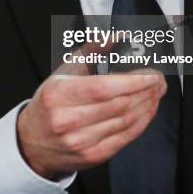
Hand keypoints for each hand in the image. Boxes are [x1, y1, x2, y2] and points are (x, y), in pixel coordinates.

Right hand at [17, 42, 166, 178]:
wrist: (33, 140)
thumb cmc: (52, 100)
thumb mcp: (65, 70)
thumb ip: (94, 49)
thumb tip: (121, 36)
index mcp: (59, 94)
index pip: (103, 87)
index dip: (133, 81)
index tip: (152, 73)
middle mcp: (68, 120)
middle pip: (119, 105)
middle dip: (147, 90)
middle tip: (159, 80)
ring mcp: (80, 141)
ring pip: (126, 122)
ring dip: (148, 105)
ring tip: (157, 92)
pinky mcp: (92, 156)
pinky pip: (125, 138)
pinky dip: (142, 122)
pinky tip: (148, 109)